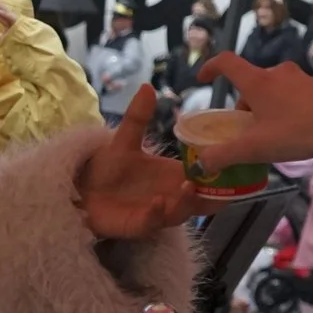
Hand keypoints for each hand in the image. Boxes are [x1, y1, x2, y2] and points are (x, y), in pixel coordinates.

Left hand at [74, 85, 217, 238]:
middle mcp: (170, 195)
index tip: (230, 160)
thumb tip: (148, 87)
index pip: (204, 175)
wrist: (81, 189)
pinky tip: (156, 202)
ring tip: (189, 187)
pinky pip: (151, 223)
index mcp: (173, 175)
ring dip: (187, 202)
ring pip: (180, 212)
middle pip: (201, 198)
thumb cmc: (108, 167)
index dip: (218, 171)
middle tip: (218, 179)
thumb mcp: (124, 140)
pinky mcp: (137, 226)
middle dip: (212, 192)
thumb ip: (137, 117)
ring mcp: (156, 213)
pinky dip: (156, 214)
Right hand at [183, 52, 312, 163]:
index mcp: (256, 80)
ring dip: (263, 107)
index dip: (210, 68)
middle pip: (249, 83)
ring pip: (269, 88)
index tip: (202, 80)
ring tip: (272, 134)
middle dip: (243, 106)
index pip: (225, 62)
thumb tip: (202, 163)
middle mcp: (276, 71)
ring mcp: (297, 76)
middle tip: (248, 131)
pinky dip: (282, 107)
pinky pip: (289, 93)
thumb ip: (224, 155)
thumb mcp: (255, 148)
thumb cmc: (295, 133)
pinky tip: (292, 129)